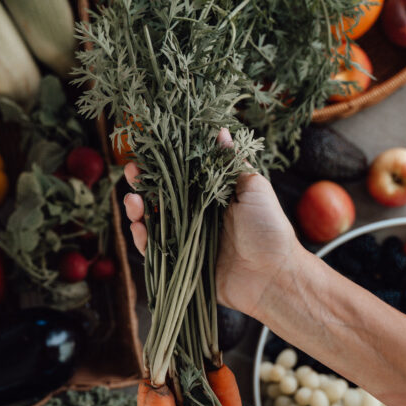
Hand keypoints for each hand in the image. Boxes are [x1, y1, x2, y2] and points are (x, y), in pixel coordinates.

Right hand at [123, 150, 302, 319]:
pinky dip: (142, 239)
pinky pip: (155, 252)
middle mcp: (196, 218)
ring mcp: (187, 241)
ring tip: (132, 199)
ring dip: (138, 210)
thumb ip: (232, 163)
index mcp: (212, 198)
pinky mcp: (182, 265)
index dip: (163, 165)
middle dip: (143, 184)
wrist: (273, 274)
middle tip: (131, 170)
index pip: (180, 177)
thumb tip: (220, 130)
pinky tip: (137, 226)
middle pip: (161, 198)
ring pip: (153, 223)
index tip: (147, 151)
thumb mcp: (254, 188)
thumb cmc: (269, 228)